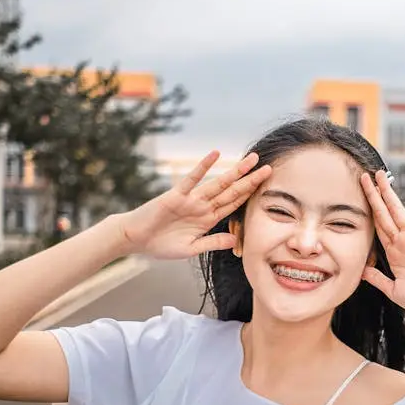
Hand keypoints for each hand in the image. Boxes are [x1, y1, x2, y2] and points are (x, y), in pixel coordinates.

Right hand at [117, 151, 270, 259]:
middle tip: (268, 168)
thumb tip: (235, 242)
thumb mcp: (191, 249)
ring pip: (218, 183)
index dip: (250, 196)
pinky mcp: (176, 195)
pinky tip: (215, 155)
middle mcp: (203, 206)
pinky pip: (193, 178)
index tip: (266, 188)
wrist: (136, 239)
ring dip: (235, 172)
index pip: (234, 205)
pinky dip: (204, 166)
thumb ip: (212, 243)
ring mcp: (191, 199)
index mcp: (208, 219)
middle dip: (250, 180)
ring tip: (251, 160)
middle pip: (232, 191)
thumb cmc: (161, 245)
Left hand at [359, 170, 404, 320]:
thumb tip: (362, 271)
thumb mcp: (394, 290)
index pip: (377, 228)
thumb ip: (378, 279)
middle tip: (363, 177)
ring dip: (388, 192)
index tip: (360, 199)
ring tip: (380, 174)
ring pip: (397, 210)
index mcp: (394, 253)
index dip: (368, 213)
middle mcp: (403, 242)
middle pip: (382, 214)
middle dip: (372, 196)